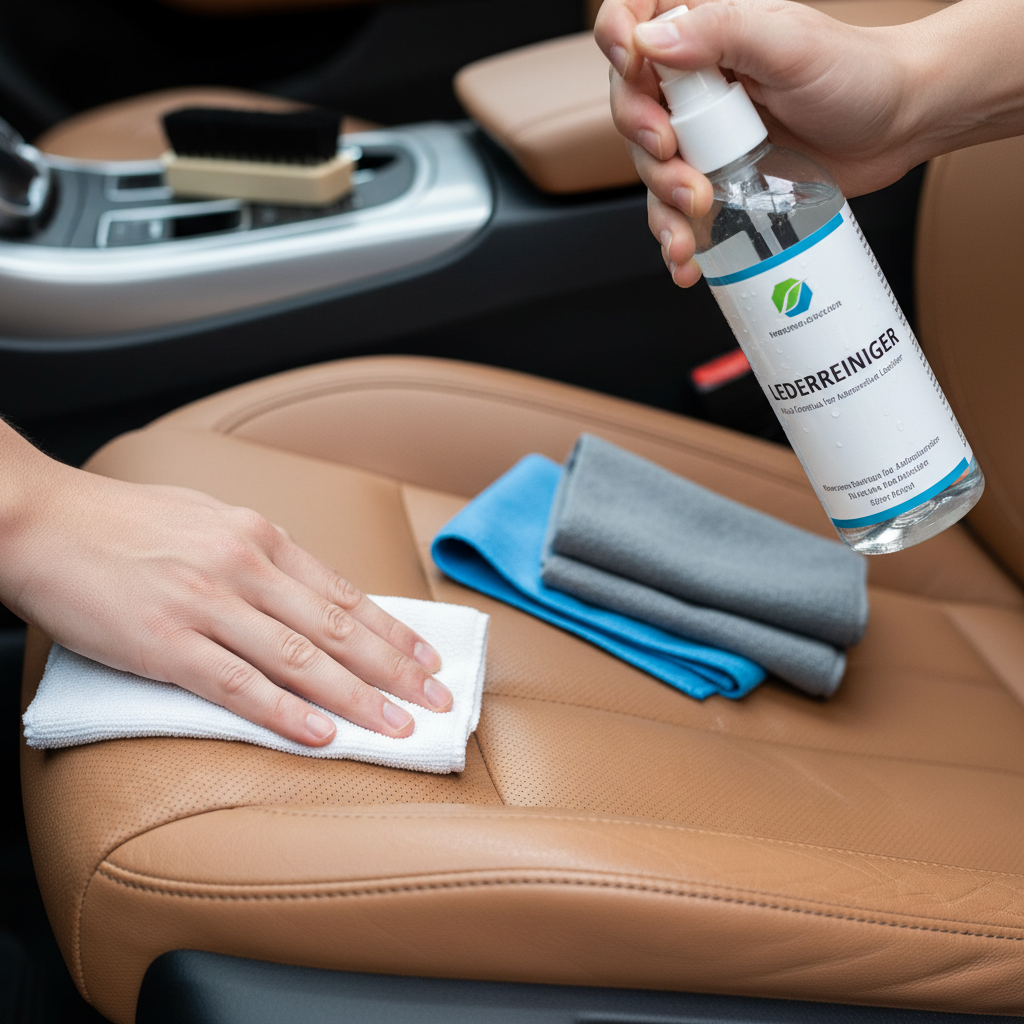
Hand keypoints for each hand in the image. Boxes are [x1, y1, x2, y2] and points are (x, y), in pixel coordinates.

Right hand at [1, 422, 450, 745]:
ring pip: (301, 659)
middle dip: (395, 670)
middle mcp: (244, 566)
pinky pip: (237, 684)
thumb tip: (307, 591)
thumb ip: (260, 555)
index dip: (392, 631)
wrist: (39, 520)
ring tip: (398, 726)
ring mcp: (206, 604)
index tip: (427, 659)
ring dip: (357, 698)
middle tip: (437, 702)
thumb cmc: (123, 522)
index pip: (343, 593)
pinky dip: (284, 712)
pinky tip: (320, 734)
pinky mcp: (165, 641)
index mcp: (259, 536)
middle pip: (337, 629)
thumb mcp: (209, 520)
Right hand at [594, 0, 962, 285]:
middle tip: (676, 157)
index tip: (632, 67)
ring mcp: (703, 135)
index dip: (617, 39)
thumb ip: (722, 32)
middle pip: (632, 106)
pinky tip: (686, 258)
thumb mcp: (790, 45)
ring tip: (695, 210)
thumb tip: (652, 39)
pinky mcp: (717, 179)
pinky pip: (678, 210)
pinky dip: (677, 237)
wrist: (899, 126)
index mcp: (707, 30)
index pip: (634, 20)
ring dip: (661, 198)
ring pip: (650, 167)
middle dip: (645, 140)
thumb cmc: (857, 73)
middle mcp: (695, 82)